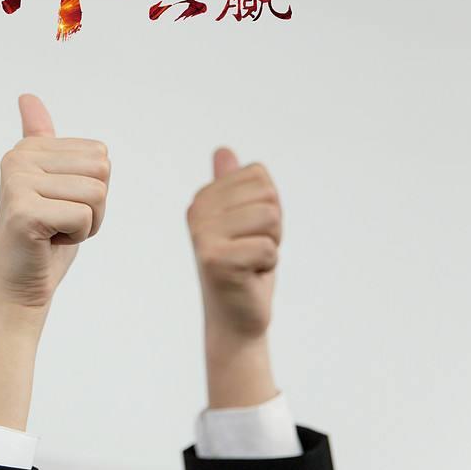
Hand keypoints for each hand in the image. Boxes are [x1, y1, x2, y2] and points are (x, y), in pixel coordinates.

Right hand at [0, 94, 110, 310]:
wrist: (18, 288)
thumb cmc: (43, 239)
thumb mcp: (52, 183)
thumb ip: (41, 140)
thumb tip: (26, 96)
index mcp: (28, 147)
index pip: (100, 153)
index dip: (94, 189)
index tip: (62, 206)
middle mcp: (18, 158)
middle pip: (102, 169)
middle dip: (95, 205)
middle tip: (60, 222)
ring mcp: (17, 184)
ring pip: (97, 193)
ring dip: (88, 223)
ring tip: (54, 231)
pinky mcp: (23, 212)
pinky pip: (85, 217)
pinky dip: (78, 237)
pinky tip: (48, 242)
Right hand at [187, 147, 280, 406]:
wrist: (236, 319)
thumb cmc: (244, 267)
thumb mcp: (243, 221)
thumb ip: (233, 186)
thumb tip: (222, 150)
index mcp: (204, 198)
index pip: (260, 176)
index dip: (268, 206)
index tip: (250, 232)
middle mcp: (197, 212)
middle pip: (267, 195)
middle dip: (273, 226)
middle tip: (252, 250)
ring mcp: (203, 235)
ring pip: (270, 218)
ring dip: (271, 245)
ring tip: (251, 262)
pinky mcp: (215, 260)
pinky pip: (268, 247)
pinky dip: (268, 265)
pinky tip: (248, 277)